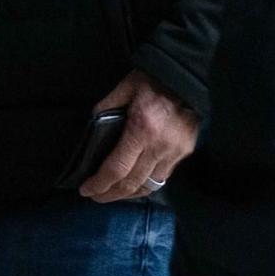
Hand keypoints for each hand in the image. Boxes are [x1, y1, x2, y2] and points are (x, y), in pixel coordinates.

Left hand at [80, 70, 199, 202]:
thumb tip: (91, 127)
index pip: (116, 168)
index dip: (99, 184)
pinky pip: (163, 177)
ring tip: (111, 195)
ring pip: (150, 185)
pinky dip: (146, 185)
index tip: (85, 190)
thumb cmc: (153, 81)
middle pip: (132, 183)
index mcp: (141, 130)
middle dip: (110, 194)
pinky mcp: (185, 152)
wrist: (189, 78)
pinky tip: (134, 185)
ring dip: (128, 194)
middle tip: (94, 197)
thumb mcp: (124, 88)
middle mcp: (160, 146)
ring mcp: (175, 152)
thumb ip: (105, 108)